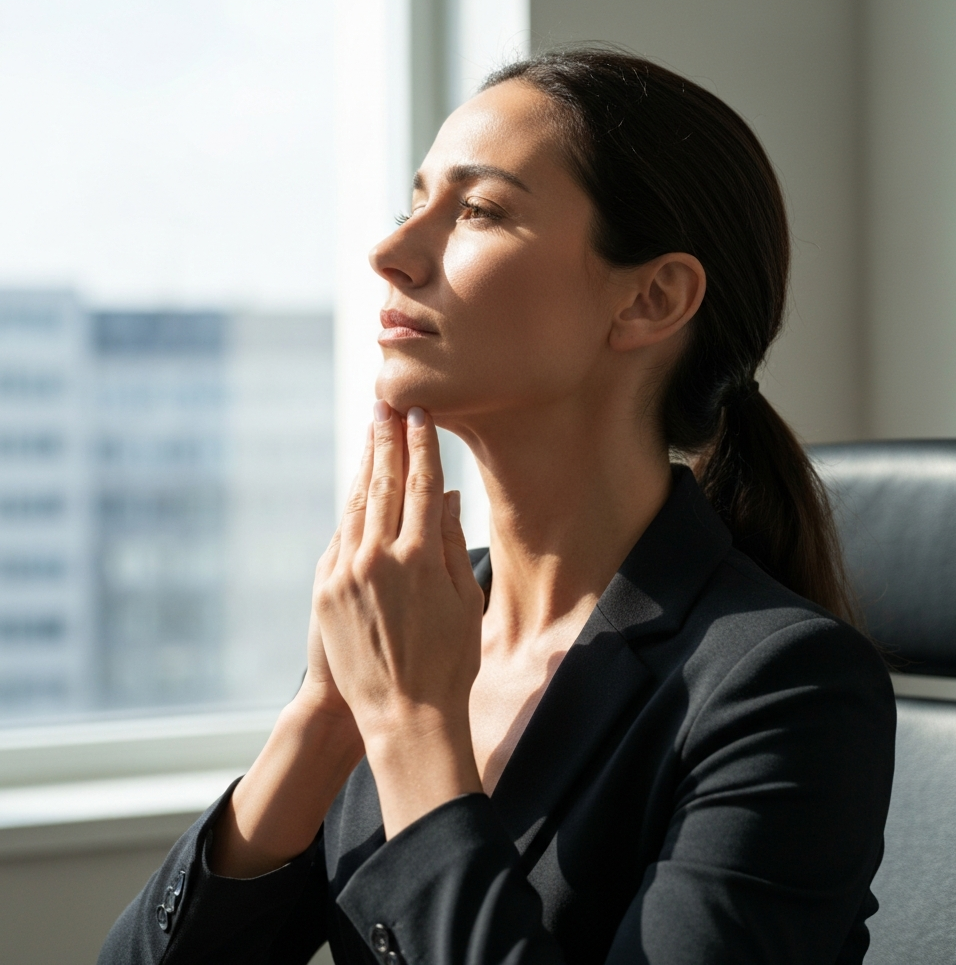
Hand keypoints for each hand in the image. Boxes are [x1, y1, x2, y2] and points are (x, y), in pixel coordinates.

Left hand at [312, 401, 484, 834]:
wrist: (402, 716)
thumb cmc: (448, 661)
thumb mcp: (464, 601)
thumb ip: (449, 541)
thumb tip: (445, 492)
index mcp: (420, 558)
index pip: (420, 485)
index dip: (420, 447)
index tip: (420, 416)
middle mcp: (379, 558)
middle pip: (382, 483)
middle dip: (386, 439)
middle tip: (386, 403)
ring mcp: (346, 574)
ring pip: (356, 505)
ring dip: (364, 465)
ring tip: (371, 432)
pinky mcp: (326, 591)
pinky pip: (340, 537)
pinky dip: (350, 508)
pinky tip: (357, 486)